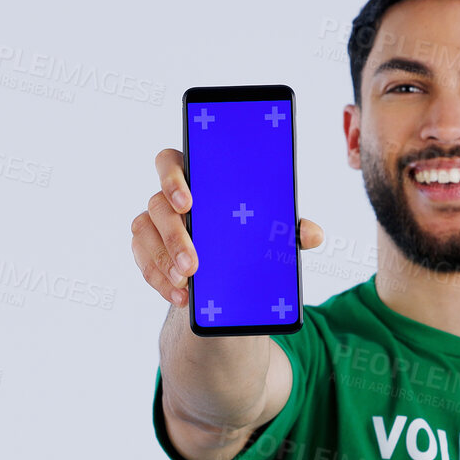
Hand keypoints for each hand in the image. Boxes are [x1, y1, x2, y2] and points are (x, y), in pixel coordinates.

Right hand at [131, 147, 323, 306]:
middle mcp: (168, 198)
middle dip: (175, 236)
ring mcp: (153, 224)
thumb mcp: (267, 232)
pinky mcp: (145, 250)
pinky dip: (160, 281)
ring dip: (164, 261)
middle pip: (157, 205)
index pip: (170, 162)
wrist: (225, 272)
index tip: (189, 202)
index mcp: (196, 178)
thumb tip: (316, 235)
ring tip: (187, 284)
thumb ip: (287, 230)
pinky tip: (180, 297)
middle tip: (193, 264)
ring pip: (146, 235)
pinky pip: (144, 262)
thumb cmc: (244, 236)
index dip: (173, 179)